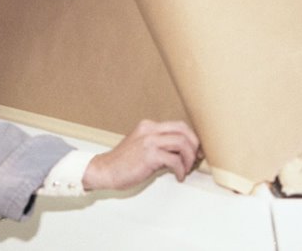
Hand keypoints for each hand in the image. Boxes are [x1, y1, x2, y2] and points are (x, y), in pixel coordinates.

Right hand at [82, 120, 200, 190]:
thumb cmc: (123, 163)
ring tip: (185, 169)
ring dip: (189, 159)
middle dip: (194, 146)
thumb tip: (182, 152)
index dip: (191, 138)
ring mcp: (149, 141)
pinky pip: (175, 160)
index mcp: (148, 126)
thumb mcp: (142, 146)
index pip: (178, 125)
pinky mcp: (149, 155)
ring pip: (182, 143)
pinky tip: (177, 176)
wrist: (105, 171)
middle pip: (183, 131)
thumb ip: (159, 145)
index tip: (196, 151)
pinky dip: (181, 170)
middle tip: (196, 160)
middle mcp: (149, 130)